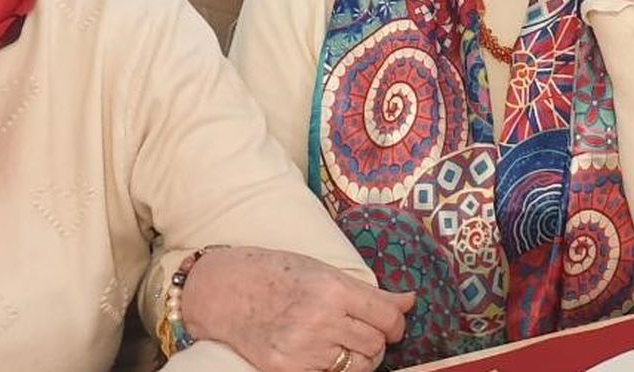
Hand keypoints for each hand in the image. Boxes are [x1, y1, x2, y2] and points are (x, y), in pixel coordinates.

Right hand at [182, 246, 414, 371]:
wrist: (224, 291)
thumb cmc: (276, 273)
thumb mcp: (323, 271)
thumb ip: (368, 292)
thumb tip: (409, 300)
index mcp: (333, 289)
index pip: (388, 317)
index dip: (397, 323)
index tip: (392, 324)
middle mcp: (321, 320)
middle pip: (376, 344)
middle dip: (378, 340)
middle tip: (365, 331)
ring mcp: (303, 349)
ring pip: (357, 366)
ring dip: (359, 357)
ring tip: (345, 343)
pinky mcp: (286, 369)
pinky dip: (333, 367)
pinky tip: (323, 352)